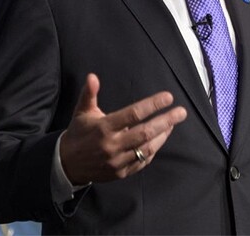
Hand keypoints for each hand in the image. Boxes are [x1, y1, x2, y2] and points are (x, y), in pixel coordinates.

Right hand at [59, 73, 187, 184]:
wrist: (67, 164)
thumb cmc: (79, 133)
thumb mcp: (82, 112)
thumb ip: (89, 94)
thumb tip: (92, 76)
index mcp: (104, 127)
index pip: (133, 114)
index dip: (152, 105)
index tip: (168, 97)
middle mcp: (112, 145)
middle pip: (145, 132)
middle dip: (166, 121)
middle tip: (182, 112)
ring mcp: (117, 161)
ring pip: (147, 148)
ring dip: (163, 136)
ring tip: (173, 124)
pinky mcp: (120, 173)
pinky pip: (142, 161)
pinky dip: (153, 150)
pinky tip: (160, 139)